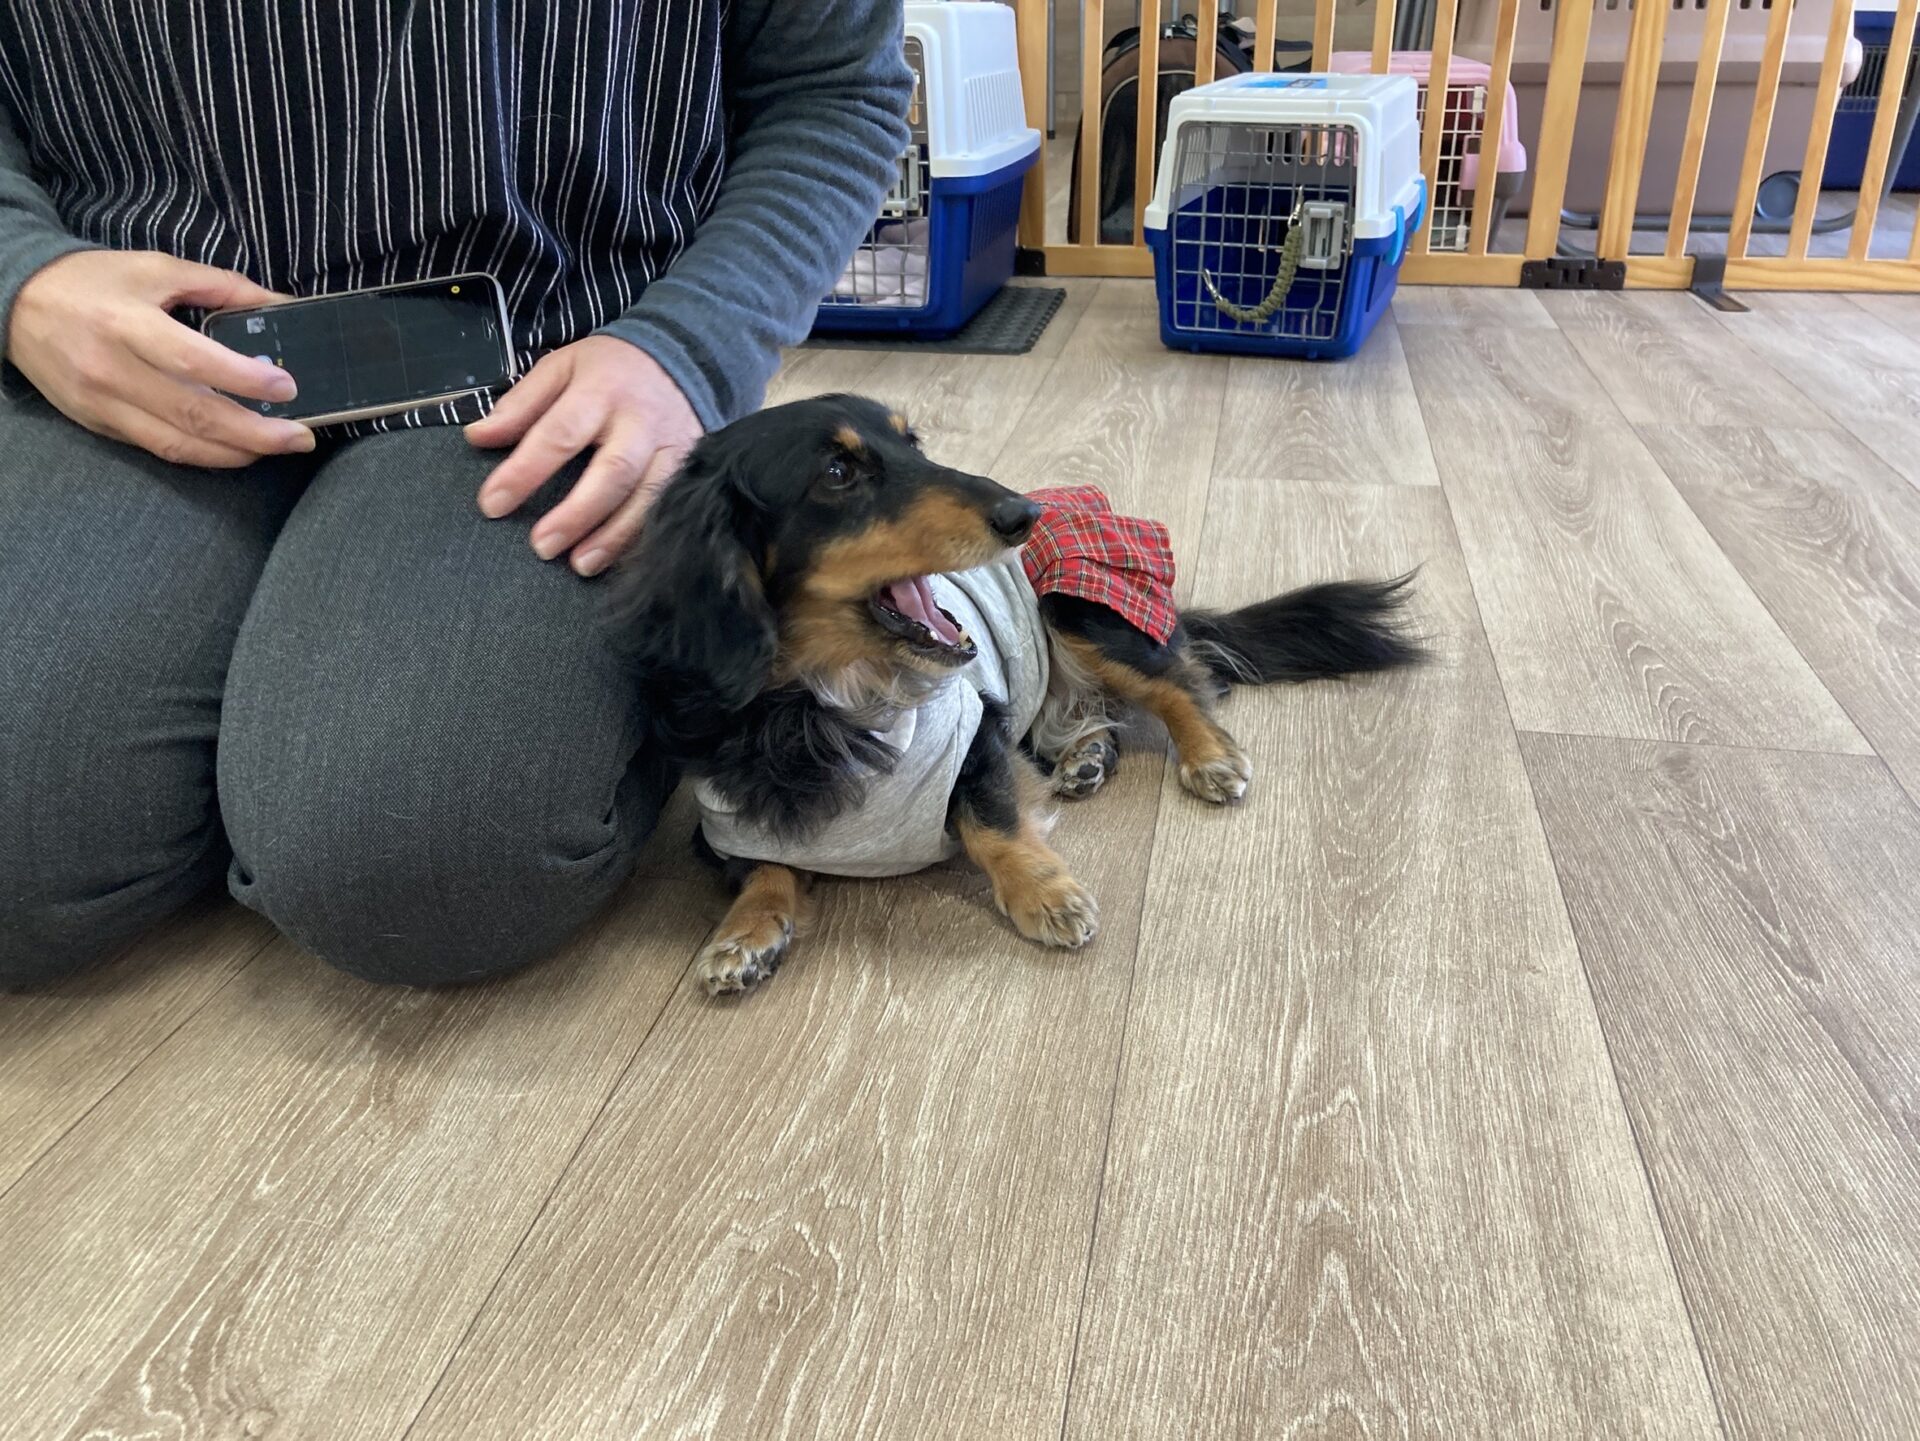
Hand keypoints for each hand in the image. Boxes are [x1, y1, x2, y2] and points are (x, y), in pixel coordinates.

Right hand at [6, 250, 314, 467]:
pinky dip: (204, 454)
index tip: (289, 388)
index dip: (243, 379)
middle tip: (301, 437)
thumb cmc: (92, 281)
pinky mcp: (99, 425)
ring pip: (178, 444)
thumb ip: (222, 286)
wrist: (14, 302)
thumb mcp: (156, 268)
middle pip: (193, 414)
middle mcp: (112, 370)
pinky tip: (237, 448)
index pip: (192, 360)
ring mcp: (103, 404)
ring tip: (278, 447)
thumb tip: (283, 303)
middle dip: (256, 433)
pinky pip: (159, 448)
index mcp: (126, 324)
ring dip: (236, 453)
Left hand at [466, 335, 701, 575]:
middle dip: (577, 513)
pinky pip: (668, 507)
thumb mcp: (562, 367)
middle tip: (542, 546)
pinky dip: (642, 537)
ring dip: (613, 536)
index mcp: (600, 392)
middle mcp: (639, 422)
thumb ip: (521, 404)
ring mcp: (671, 448)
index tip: (493, 504)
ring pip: (647, 497)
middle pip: (612, 472)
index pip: (559, 434)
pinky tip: (618, 560)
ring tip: (580, 565)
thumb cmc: (611, 370)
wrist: (682, 360)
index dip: (525, 472)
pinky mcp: (690, 468)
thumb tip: (478, 437)